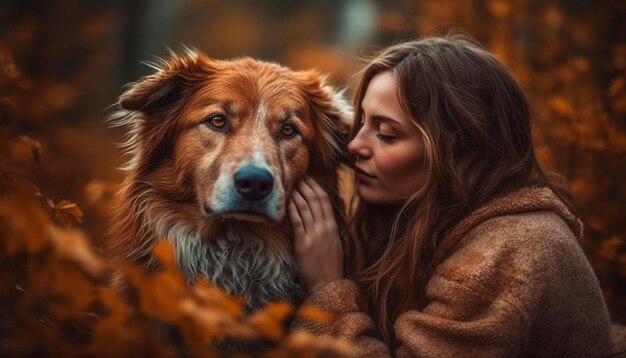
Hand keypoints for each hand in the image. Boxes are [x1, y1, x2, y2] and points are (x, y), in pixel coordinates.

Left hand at [288, 177, 343, 292]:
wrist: (328, 284)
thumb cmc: (329, 266)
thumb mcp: (334, 244)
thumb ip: (327, 229)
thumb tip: (319, 216)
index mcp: (333, 227)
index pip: (325, 201)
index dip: (316, 187)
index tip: (309, 179)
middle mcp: (325, 228)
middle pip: (315, 200)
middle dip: (306, 186)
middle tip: (298, 176)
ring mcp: (315, 235)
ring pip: (306, 207)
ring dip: (297, 194)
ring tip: (291, 184)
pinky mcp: (303, 243)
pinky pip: (297, 221)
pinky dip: (292, 209)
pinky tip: (287, 201)